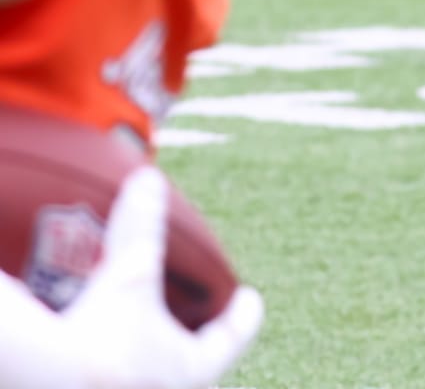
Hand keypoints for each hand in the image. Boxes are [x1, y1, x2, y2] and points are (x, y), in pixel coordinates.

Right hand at [62, 168, 264, 388]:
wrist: (49, 380)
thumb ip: (141, 227)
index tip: (250, 297)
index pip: (232, 339)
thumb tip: (149, 180)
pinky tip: (111, 353)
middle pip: (199, 365)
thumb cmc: (100, 335)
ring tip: (153, 335)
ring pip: (164, 377)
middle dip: (201, 340)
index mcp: (196, 368)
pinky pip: (127, 379)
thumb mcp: (129, 275)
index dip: (243, 315)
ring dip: (163, 357)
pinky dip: (127, 366)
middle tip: (202, 318)